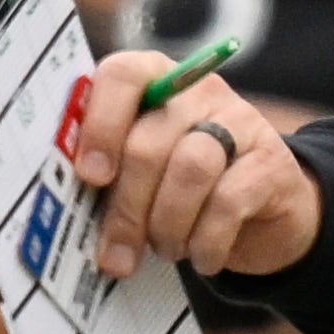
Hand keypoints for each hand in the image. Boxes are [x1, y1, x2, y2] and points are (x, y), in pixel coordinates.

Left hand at [64, 53, 319, 279]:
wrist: (264, 211)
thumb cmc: (179, 190)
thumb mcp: (141, 176)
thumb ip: (107, 175)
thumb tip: (63, 214)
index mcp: (155, 82)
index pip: (122, 74)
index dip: (100, 124)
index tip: (90, 176)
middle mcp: (198, 92)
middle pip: (148, 142)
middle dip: (127, 209)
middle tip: (117, 255)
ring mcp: (240, 121)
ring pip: (190, 169)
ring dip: (167, 225)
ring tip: (166, 251)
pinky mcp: (270, 162)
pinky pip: (228, 201)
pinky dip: (207, 241)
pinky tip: (201, 258)